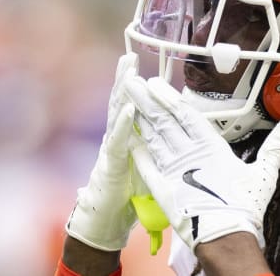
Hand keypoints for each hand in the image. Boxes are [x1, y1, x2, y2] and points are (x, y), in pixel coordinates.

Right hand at [66, 53, 139, 250]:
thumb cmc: (127, 195)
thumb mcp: (147, 166)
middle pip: (121, 103)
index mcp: (128, 137)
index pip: (133, 106)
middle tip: (129, 56)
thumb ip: (153, 148)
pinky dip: (123, 124)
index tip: (141, 64)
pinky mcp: (110, 164)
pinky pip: (118, 140)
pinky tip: (128, 109)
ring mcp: (112, 149)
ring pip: (116, 115)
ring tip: (127, 71)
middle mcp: (117, 139)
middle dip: (125, 79)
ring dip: (122, 92)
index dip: (136, 86)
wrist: (107, 222)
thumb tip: (172, 134)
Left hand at [125, 76, 279, 250]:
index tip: (156, 82)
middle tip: (132, 83)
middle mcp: (188, 155)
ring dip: (140, 119)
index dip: (170, 97)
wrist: (226, 237)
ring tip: (128, 102)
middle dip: (147, 101)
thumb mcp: (265, 172)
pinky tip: (129, 141)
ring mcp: (173, 172)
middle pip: (164, 121)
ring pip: (153, 139)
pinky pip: (147, 168)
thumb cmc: (245, 206)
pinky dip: (138, 154)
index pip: (186, 115)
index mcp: (211, 148)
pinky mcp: (164, 190)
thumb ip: (275, 146)